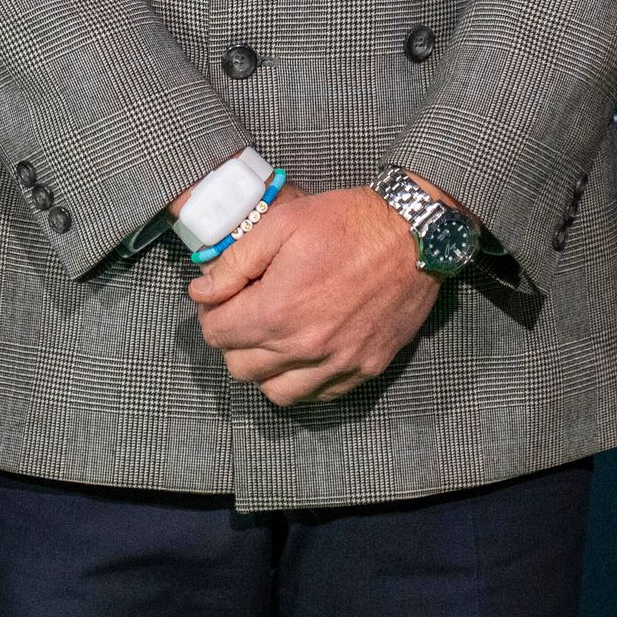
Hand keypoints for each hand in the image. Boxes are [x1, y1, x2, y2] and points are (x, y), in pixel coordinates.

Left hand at [186, 182, 440, 407]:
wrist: (415, 233)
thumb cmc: (347, 222)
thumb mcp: (282, 223)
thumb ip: (234, 263)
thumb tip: (201, 292)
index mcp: (277, 310)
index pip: (216, 334)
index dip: (211, 314)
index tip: (221, 298)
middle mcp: (305, 346)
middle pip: (241, 368)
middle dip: (233, 342)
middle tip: (246, 314)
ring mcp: (339, 363)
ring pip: (277, 393)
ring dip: (266, 369)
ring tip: (274, 339)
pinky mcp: (366, 368)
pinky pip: (320, 395)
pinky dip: (304, 380)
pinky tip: (307, 352)